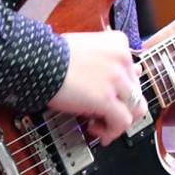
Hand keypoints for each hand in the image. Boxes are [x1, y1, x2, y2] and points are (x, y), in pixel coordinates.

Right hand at [49, 29, 144, 144]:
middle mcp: (122, 60)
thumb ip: (102, 59)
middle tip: (105, 114)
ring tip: (100, 124)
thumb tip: (114, 78)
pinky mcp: (106, 98)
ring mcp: (116, 79)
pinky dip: (112, 130)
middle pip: (136, 90)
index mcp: (118, 43)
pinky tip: (96, 130)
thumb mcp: (84, 47)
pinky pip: (122, 121)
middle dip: (121, 105)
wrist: (38, 60)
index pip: (133, 71)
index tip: (112, 96)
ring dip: (118, 119)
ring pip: (134, 107)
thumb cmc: (52, 54)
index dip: (122, 88)